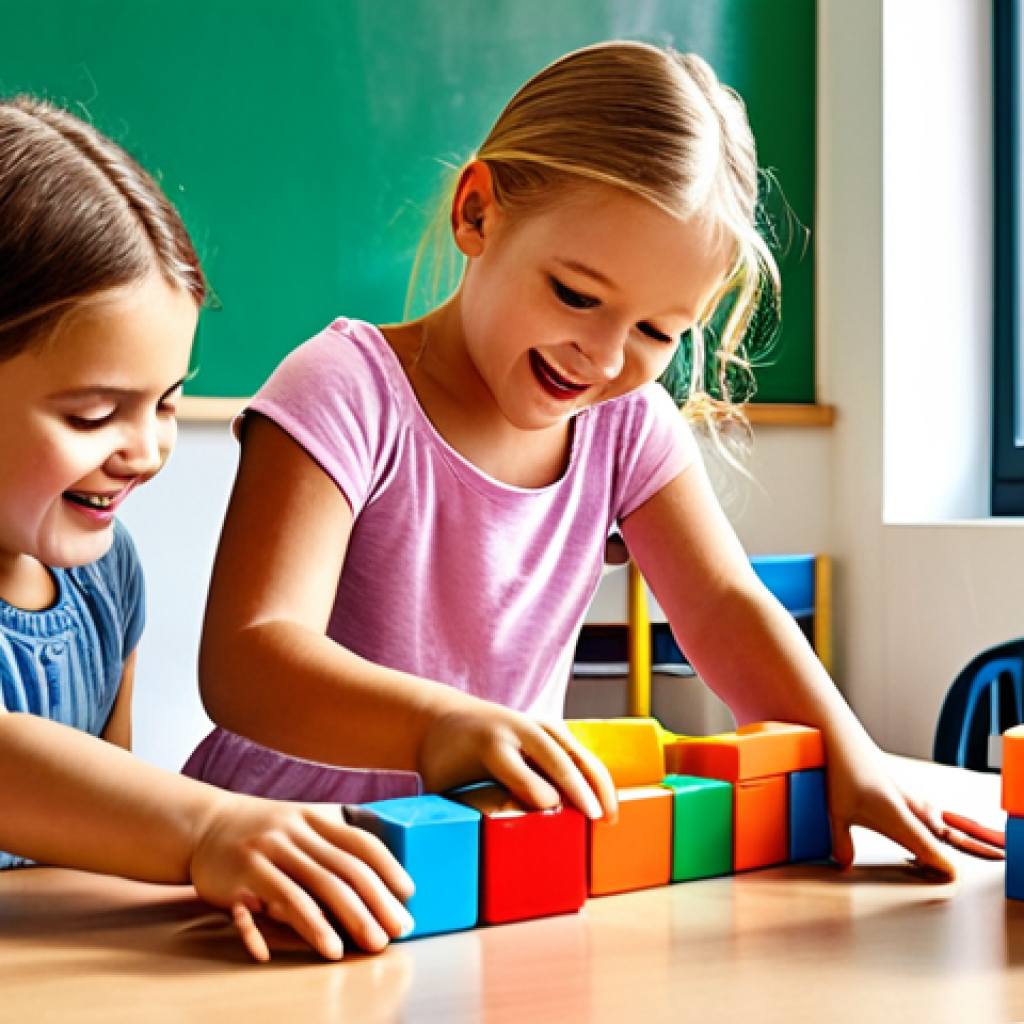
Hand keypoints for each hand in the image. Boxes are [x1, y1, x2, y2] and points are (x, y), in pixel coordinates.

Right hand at [188, 795, 414, 961]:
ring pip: (308, 891)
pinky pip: (264, 908)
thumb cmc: (264, 831)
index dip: (388, 869)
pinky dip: (288, 929)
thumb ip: (332, 843)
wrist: (204, 824)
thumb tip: (378, 879)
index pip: (360, 843)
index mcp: (315, 819)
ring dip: (334, 923)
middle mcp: (294, 833)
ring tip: (355, 948)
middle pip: (341, 872)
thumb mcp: (301, 822)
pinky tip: (311, 947)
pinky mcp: (239, 879)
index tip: (408, 895)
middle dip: (372, 905)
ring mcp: (266, 854)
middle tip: (393, 933)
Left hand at [419, 702, 617, 821]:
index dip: (536, 793)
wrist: (445, 719)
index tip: (552, 813)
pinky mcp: (550, 727)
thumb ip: (460, 810)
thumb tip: (478, 847)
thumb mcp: (443, 785)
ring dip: (597, 782)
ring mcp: (536, 724)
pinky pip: (578, 751)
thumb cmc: (443, 761)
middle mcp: (517, 728)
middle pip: (555, 758)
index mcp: (489, 743)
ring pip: (575, 751)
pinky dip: (594, 774)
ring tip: (610, 816)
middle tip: (596, 820)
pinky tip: (605, 800)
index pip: (518, 770)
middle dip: (578, 789)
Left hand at [825, 737, 958, 879]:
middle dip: (941, 849)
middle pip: (935, 831)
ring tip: (933, 844)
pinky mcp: (898, 780)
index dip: (938, 862)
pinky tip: (919, 816)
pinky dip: (925, 815)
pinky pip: (921, 802)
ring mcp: (905, 790)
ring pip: (930, 814)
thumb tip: (844, 864)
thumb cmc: (842, 772)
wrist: (841, 736)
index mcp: (898, 816)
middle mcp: (907, 803)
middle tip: (943, 867)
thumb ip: (842, 842)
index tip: (950, 875)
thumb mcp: (837, 813)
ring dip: (934, 830)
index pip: (925, 846)